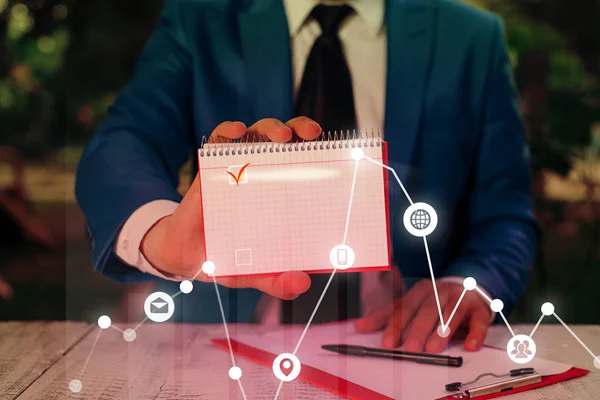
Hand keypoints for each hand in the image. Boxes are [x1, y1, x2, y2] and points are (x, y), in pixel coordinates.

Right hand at [141, 117, 321, 298]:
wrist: (185, 257)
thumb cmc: (224, 258)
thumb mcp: (253, 272)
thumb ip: (275, 279)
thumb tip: (302, 284)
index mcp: (278, 195)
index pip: (302, 164)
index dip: (318, 153)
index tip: (332, 150)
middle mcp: (261, 176)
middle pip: (284, 141)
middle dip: (300, 129)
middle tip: (311, 134)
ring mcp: (236, 169)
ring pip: (257, 135)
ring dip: (270, 128)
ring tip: (280, 137)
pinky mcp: (210, 168)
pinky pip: (220, 141)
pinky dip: (228, 131)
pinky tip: (236, 132)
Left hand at [354, 280, 490, 352]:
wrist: (469, 286)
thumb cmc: (435, 300)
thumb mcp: (411, 304)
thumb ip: (388, 315)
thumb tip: (359, 326)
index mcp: (420, 291)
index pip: (405, 307)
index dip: (396, 324)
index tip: (387, 342)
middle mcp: (439, 292)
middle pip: (427, 310)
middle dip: (418, 330)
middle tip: (410, 348)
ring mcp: (460, 299)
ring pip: (451, 313)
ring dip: (442, 331)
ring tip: (434, 348)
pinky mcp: (479, 309)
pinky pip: (479, 321)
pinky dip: (475, 333)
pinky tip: (469, 345)